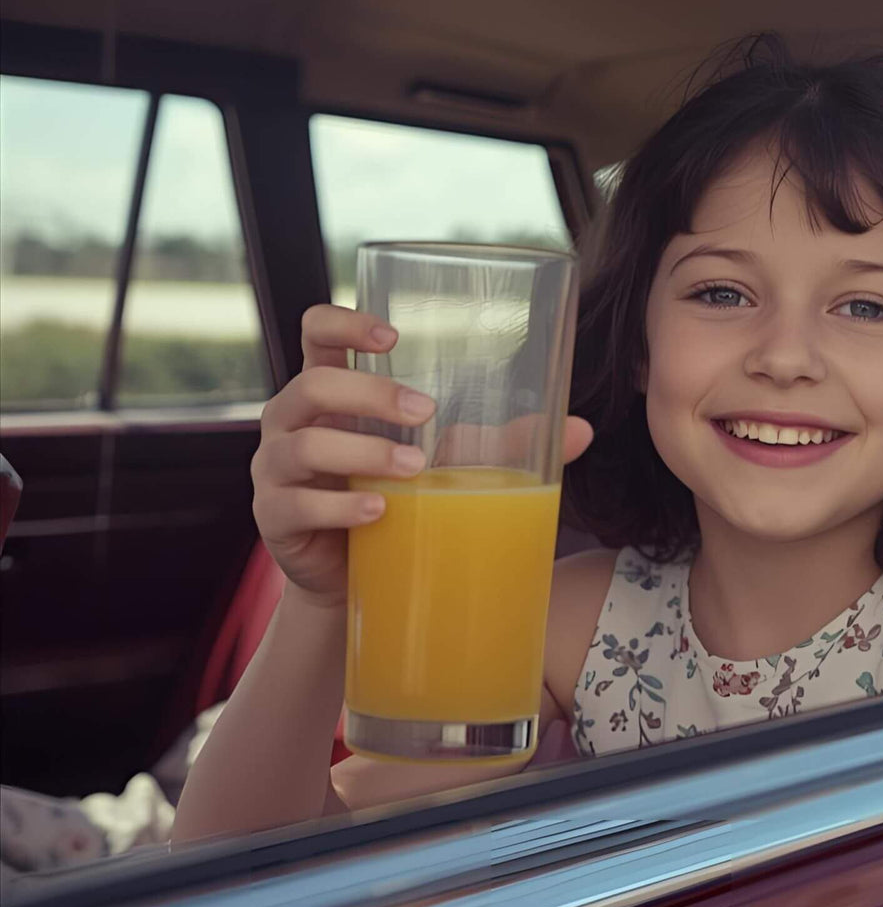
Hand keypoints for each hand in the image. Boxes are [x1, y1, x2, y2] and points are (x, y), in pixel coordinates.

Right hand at [251, 305, 592, 606]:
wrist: (361, 583)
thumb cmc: (402, 501)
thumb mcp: (451, 464)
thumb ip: (505, 443)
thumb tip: (582, 430)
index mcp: (332, 392)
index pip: (316, 333)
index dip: (343, 323)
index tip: (393, 335)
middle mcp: (295, 421)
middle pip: (313, 384)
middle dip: (370, 395)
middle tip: (427, 413)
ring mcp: (277, 470)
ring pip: (303, 444)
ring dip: (362, 453)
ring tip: (414, 469)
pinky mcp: (276, 519)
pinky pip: (295, 505)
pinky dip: (340, 508)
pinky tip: (379, 512)